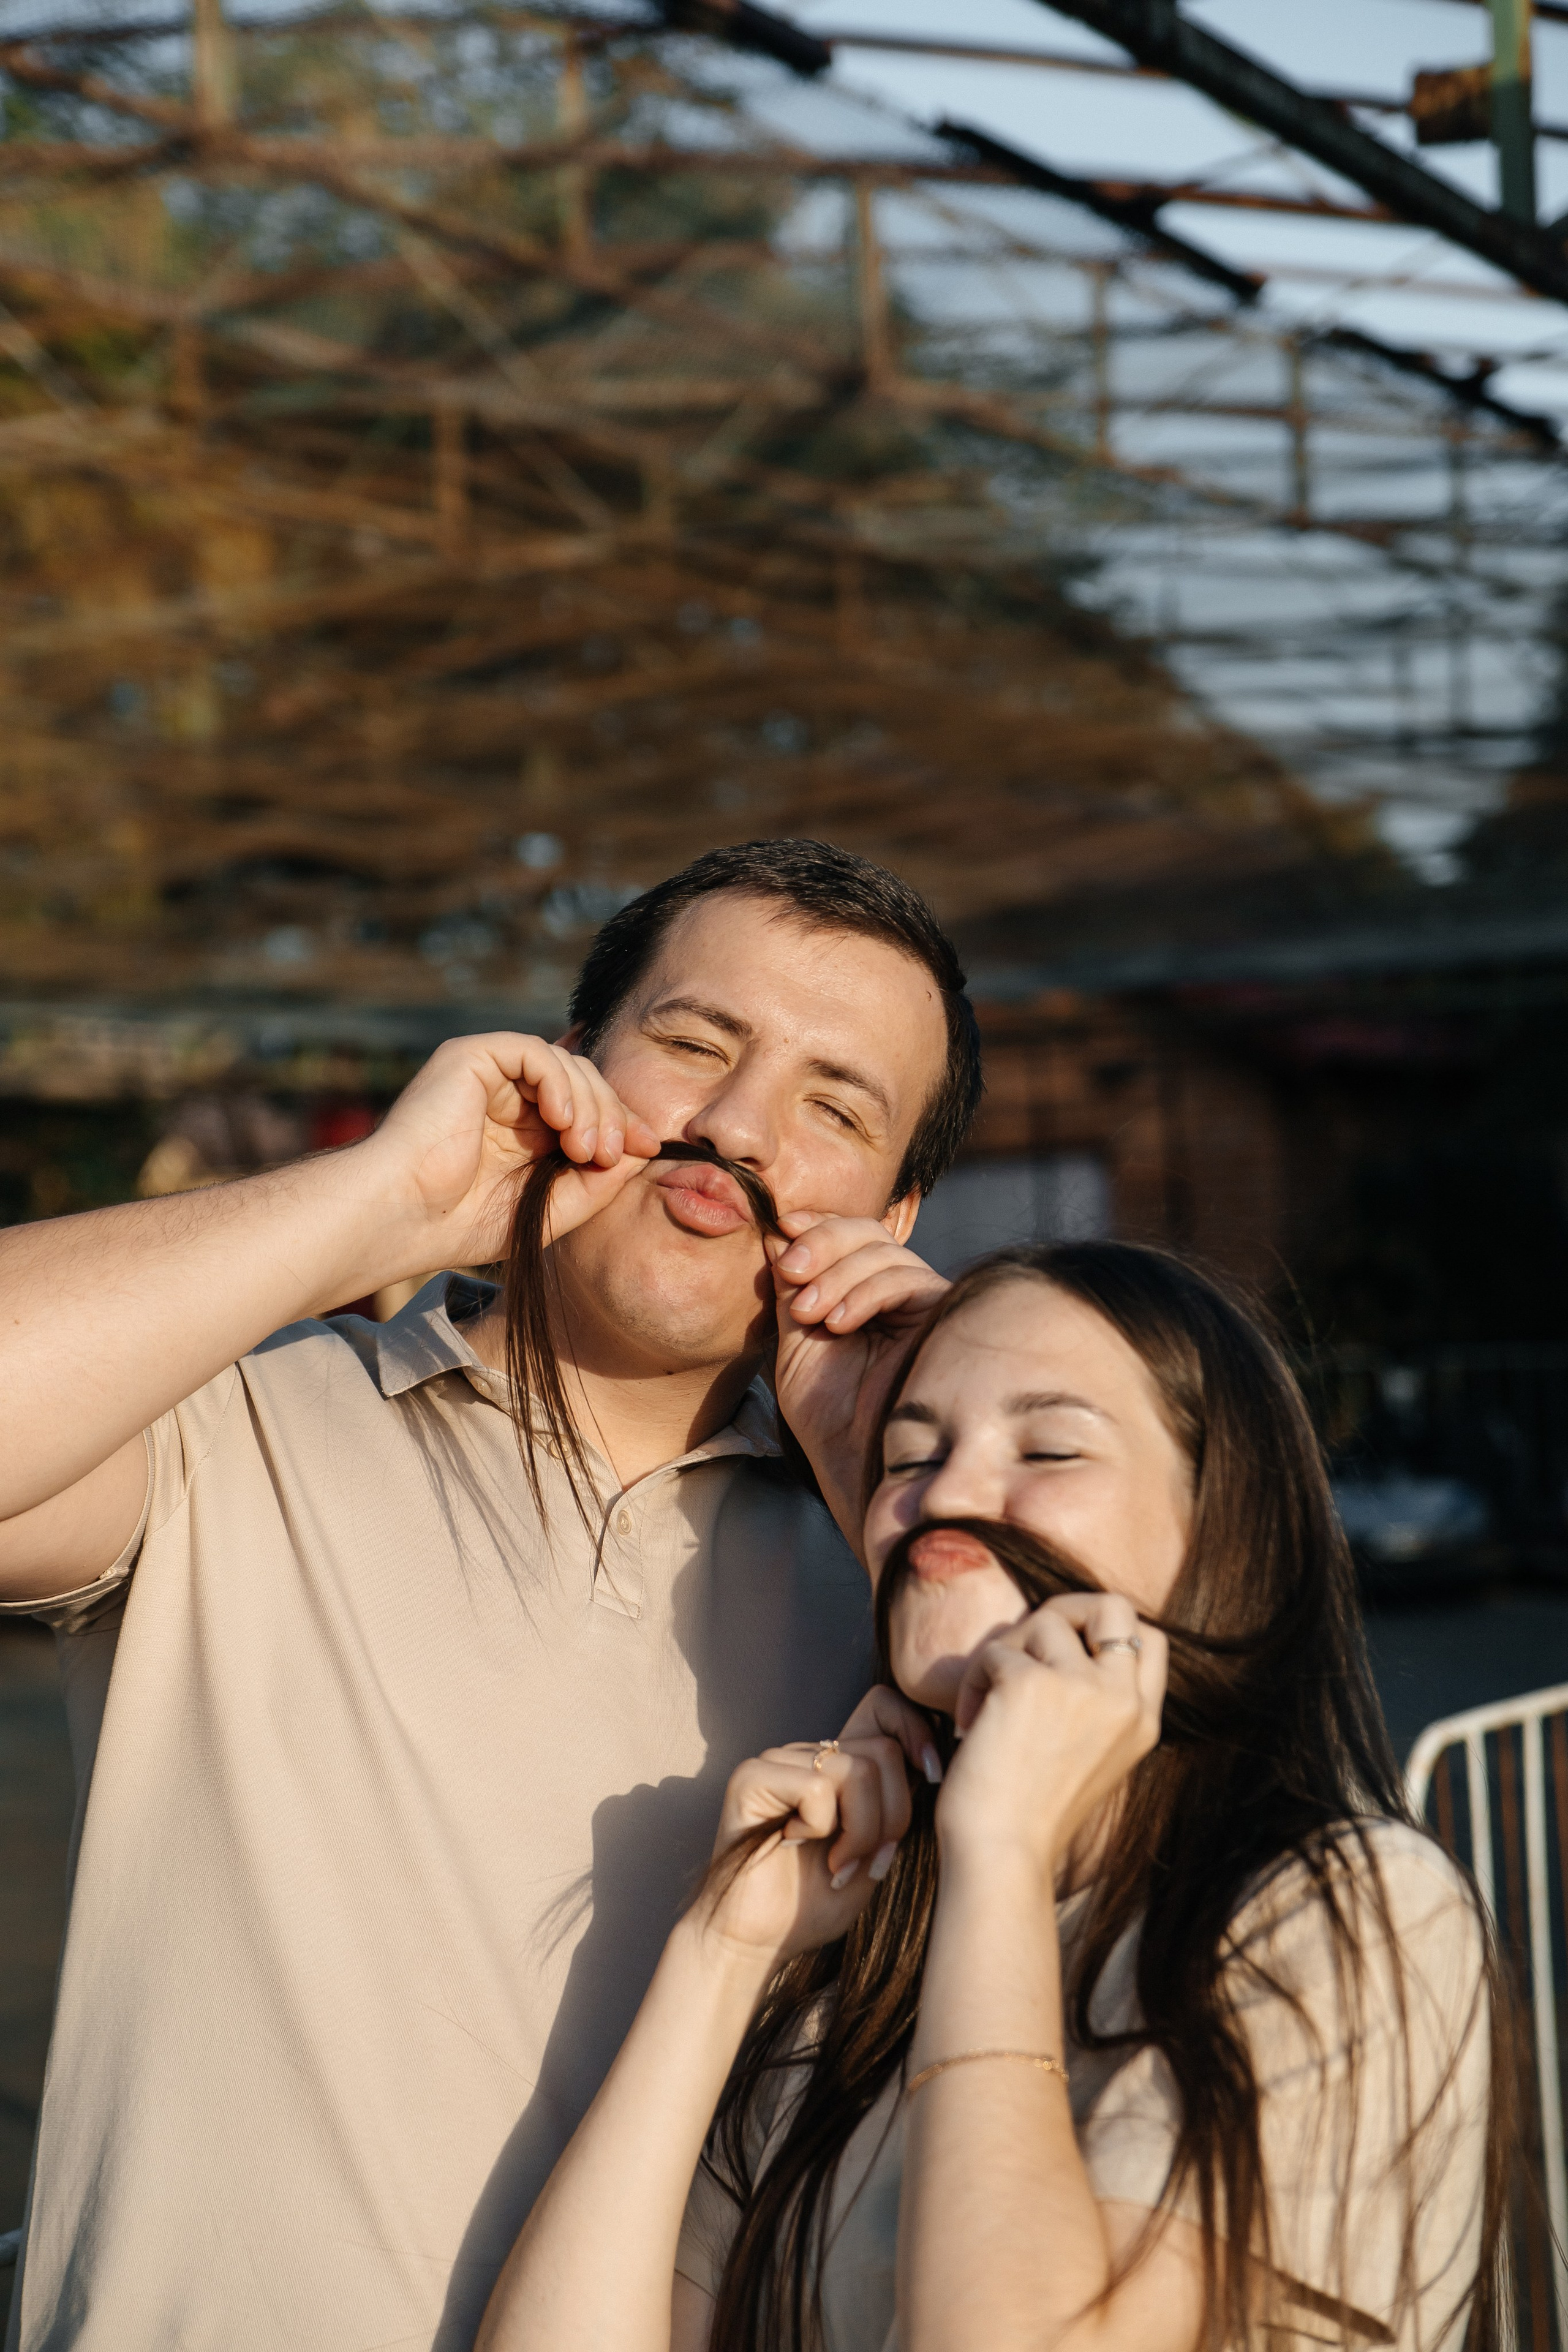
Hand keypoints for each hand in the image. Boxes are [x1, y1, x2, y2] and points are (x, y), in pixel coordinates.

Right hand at [358, 1032, 661, 1273]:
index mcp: (522, 1129)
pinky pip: (532, 1051)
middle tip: (610, 1154)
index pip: (587, 1106)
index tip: (648, 1147)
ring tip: (586, 1148)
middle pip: (584, 1080)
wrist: (402, 1217)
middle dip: (610, 1114)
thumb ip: (596, 1181)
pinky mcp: (470, 1056)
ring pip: (565, 1064)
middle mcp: (506, 1095)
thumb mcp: (550, 1208)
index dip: (621, 1121)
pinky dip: (558, 1081)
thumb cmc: (461, 1223)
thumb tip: (639, 1149)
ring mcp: (487, 1073)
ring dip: (589, 1104)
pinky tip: (561, 1120)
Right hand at [693, 1727, 914, 1970]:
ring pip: (859, 1771)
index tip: (933, 1777)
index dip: (916, 1731)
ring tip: (838, 1866)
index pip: (883, 1706)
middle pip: (885, 1752)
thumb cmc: (814, 1904)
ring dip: (861, 1832)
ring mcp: (778, 1761)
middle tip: (869, 1861)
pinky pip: (818, 1788)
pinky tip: (794, 1848)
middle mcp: (809, 1754)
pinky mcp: (752, 1778)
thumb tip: (934, 1768)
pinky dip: (820, 1830)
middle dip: (893, 1817)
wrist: (758, 1944)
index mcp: (838, 1764)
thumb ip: (897, 1808)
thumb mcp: (875, 1852)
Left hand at [770, 1213, 948, 1552]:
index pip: (848, 1237)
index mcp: (862, 1295)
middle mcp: (898, 1295)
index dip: (816, 1224)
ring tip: (809, 1314)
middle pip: (868, 1233)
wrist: (856, 1464)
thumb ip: (792, 1290)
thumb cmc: (828, 1415)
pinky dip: (867, 1292)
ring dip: (837, 1274)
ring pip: (885, 1253)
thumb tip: (778, 1234)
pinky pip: (908, 1280)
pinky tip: (840, 1323)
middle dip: (823, 1242)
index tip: (780, 1226)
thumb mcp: (797, 1342)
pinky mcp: (944, 1320)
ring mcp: (923, 1306)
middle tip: (790, 1270)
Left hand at [936, 1592, 1167, 1882]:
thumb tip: (1064, 1640)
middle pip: (1112, 1605)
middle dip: (1067, 1611)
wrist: (1003, 1857)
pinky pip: (997, 1651)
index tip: (1064, 1657)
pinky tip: (967, 1725)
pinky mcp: (1031, 1684)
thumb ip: (1097, 1705)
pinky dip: (974, 1681)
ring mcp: (1081, 1687)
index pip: (1151, 1639)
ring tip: (986, 1703)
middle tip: (1029, 1648)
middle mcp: (1122, 1699)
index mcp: (1143, 1721)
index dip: (1106, 1631)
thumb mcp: (1094, 1757)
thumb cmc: (1033, 1816)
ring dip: (1006, 1653)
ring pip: (1044, 1621)